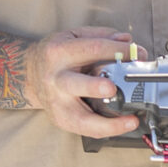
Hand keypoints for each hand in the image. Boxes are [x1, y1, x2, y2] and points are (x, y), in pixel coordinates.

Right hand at [20, 27, 138, 138]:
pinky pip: (86, 130)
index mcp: (59, 52)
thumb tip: (128, 41)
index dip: (117, 51)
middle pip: (75, 84)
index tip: (138, 54)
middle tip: (112, 88)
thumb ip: (102, 36)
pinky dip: (106, 130)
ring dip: (108, 123)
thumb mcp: (74, 37)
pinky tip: (122, 126)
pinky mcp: (61, 119)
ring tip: (130, 121)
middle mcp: (56, 78)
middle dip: (94, 87)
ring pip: (81, 118)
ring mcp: (57, 102)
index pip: (91, 49)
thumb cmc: (56, 55)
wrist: (29, 74)